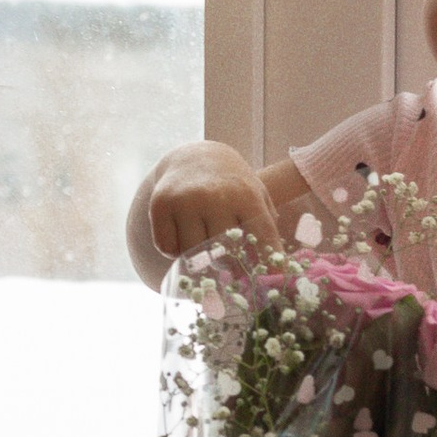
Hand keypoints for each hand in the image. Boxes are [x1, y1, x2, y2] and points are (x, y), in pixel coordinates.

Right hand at [148, 143, 279, 263]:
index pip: (261, 236)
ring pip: (191, 254)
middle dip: (228, 264)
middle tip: (227, 264)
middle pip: (223, 253)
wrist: (193, 157)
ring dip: (197, 259)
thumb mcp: (255, 194)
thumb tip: (276, 265)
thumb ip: (266, 224)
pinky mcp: (160, 205)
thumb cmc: (230, 184)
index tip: (274, 279)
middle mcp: (214, 197)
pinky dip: (174, 251)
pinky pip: (167, 248)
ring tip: (203, 246)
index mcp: (244, 194)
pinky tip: (182, 237)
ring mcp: (185, 201)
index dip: (270, 261)